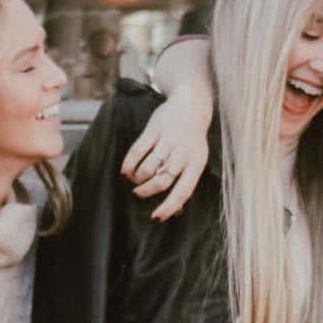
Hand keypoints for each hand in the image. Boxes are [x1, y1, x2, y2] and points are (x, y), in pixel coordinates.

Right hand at [120, 85, 211, 222]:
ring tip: (134, 180)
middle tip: (138, 193)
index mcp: (196, 163)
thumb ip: (186, 179)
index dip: (169, 207)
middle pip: (162, 180)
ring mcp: (168, 140)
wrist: (191, 104)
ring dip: (138, 178)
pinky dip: (129, 163)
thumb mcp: (196, 158)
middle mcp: (183, 152)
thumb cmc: (192, 140)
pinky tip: (125, 171)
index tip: (155, 218)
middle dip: (147, 191)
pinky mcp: (154, 129)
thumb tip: (174, 209)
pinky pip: (138, 150)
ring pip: (149, 167)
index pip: (183, 191)